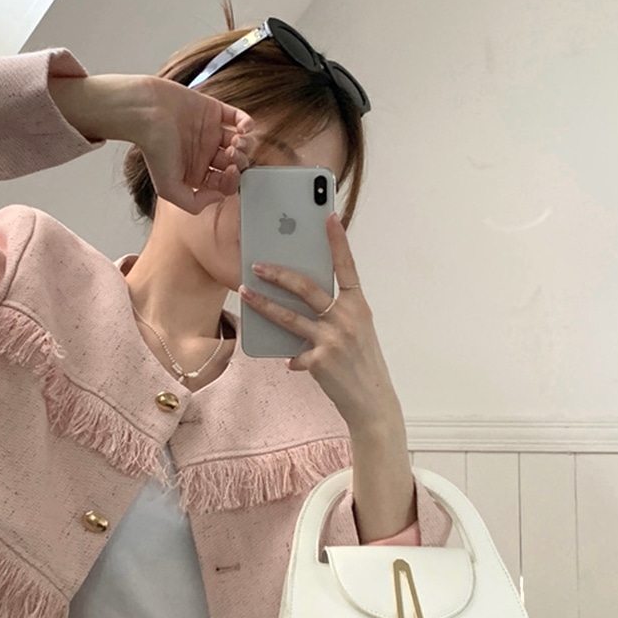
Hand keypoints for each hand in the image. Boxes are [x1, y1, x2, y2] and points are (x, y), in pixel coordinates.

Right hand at [49, 73, 254, 214]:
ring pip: (240, 143)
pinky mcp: (213, 111)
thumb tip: (219, 197)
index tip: (228, 173)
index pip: (224, 184)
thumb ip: (194, 204)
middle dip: (239, 162)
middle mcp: (205, 155)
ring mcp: (210, 132)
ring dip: (245, 145)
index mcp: (196, 173)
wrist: (146, 113)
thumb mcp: (169, 190)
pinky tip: (242, 129)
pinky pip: (239, 119)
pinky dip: (247, 124)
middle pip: (235, 164)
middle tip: (230, 155)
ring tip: (235, 142)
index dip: (232, 181)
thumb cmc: (154, 150)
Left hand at [238, 212, 398, 432]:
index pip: (347, 267)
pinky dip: (291, 358)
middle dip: (279, 274)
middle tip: (257, 264)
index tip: (328, 216)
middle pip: (307, 288)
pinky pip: (294, 353)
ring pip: (289, 316)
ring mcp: (333, 340)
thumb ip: (335, 314)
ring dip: (263, 303)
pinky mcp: (320, 361)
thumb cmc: (362, 363)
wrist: (372, 401)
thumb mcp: (357, 332)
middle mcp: (347, 319)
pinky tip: (288, 362)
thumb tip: (301, 302)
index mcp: (359, 306)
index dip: (338, 241)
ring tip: (245, 291)